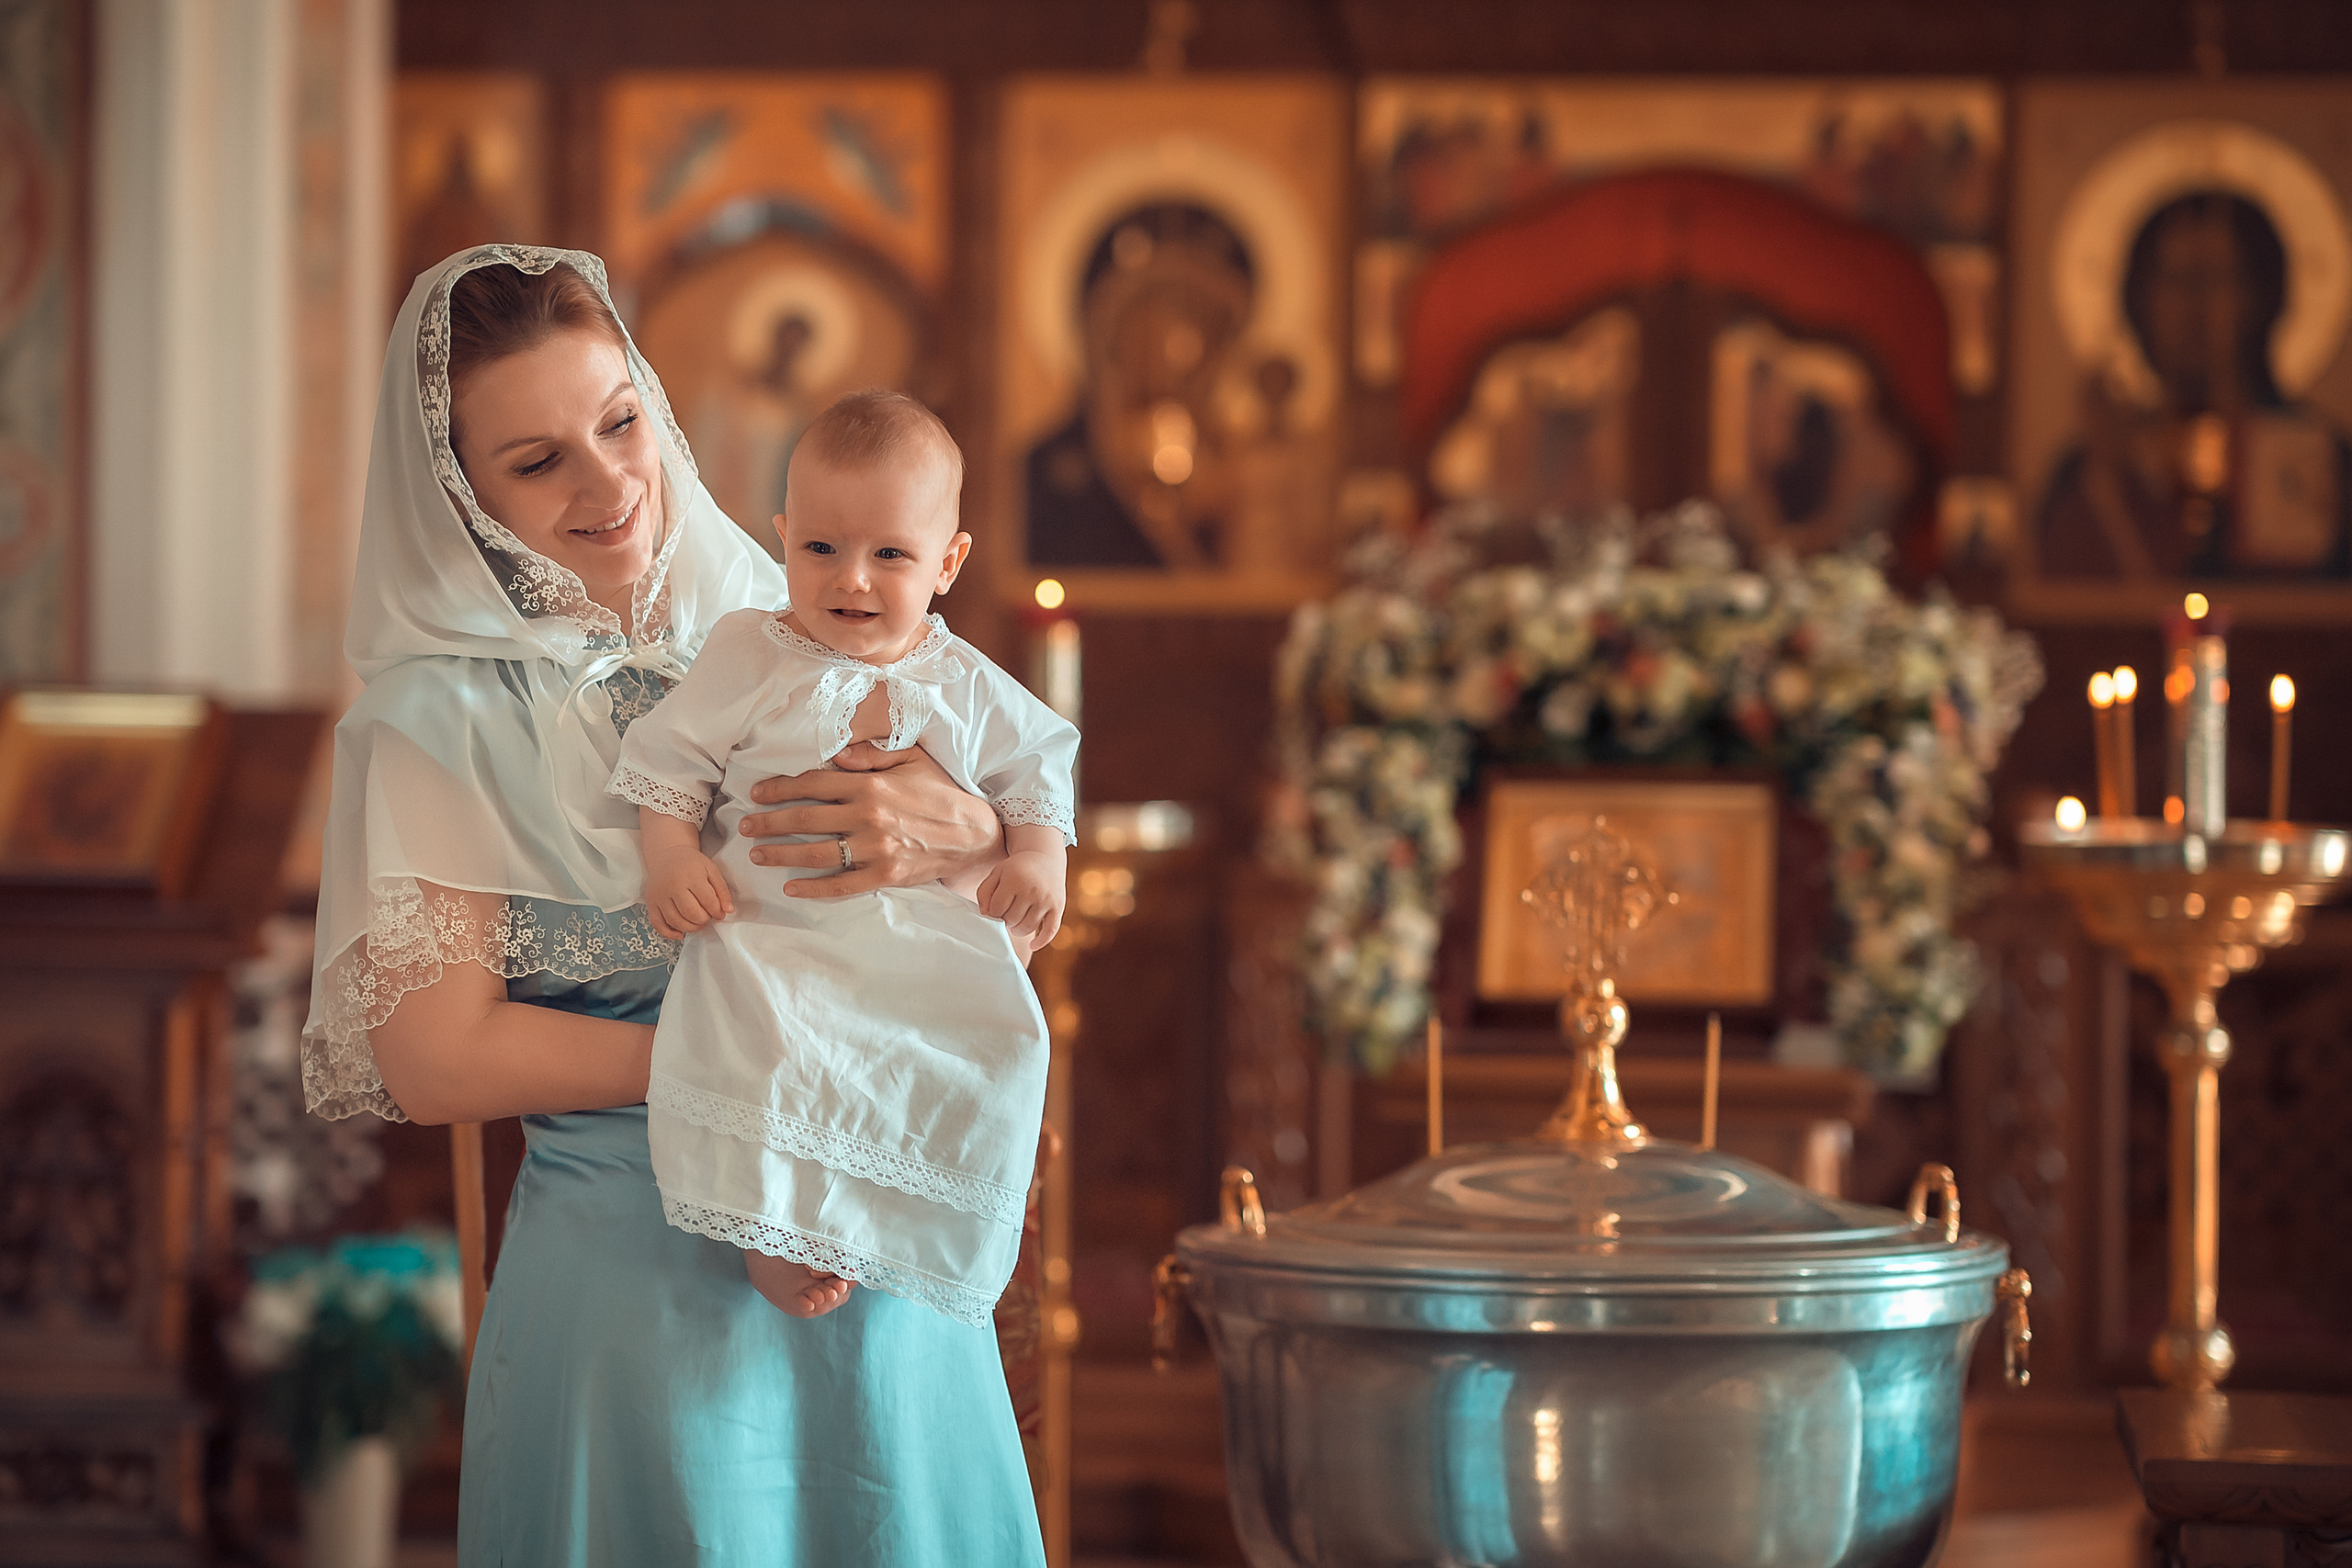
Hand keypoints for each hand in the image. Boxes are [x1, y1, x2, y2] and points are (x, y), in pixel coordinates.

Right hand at [645, 847, 732, 940]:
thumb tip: (728, 910)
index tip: (720, 913)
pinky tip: (681, 933)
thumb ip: (722, 890)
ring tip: (698, 922)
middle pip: (691, 914)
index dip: (717, 912)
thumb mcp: (711, 870)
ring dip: (691, 928)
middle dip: (704, 920)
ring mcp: (659, 896)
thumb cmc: (691, 863)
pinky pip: (658, 924)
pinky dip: (669, 933)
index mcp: (690, 876)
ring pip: (675, 922)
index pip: (708, 901)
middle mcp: (672, 886)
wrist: (667, 855)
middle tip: (708, 916)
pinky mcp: (650, 903)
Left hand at [738, 745, 1000, 897]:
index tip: (758, 793)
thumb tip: (838, 755)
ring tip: (757, 854)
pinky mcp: (884, 876)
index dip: (780, 788)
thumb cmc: (940, 792)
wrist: (973, 834)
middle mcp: (868, 816)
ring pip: (815, 853)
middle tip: (745, 826)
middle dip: (769, 822)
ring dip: (781, 854)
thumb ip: (873, 754)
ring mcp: (875, 849)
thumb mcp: (912, 759)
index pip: (813, 784)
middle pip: (805, 818)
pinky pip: (841, 885)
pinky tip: (791, 888)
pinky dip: (813, 888)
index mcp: (870, 785)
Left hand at [977, 848, 1064, 952]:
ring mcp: (1046, 899)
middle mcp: (1032, 889)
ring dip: (1017, 929)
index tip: (995, 908)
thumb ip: (984, 892)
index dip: (992, 912)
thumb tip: (985, 915)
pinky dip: (1041, 942)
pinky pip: (1050, 931)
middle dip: (1005, 920)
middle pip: (1011, 919)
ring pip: (1027, 927)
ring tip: (1015, 921)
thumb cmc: (1016, 869)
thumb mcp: (996, 873)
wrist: (1045, 858)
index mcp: (1014, 879)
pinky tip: (1032, 945)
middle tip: (1006, 913)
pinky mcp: (1058, 907)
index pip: (996, 909)